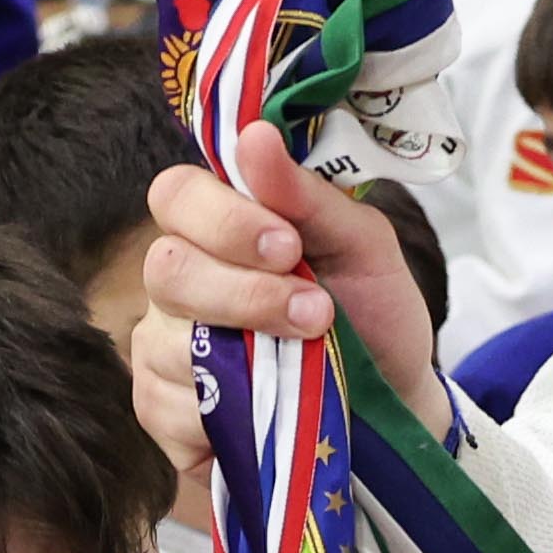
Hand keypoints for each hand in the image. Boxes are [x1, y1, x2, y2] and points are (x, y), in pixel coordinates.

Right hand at [134, 127, 452, 477]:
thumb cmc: (373, 315)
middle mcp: (178, 282)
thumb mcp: (364, 249)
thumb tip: (255, 136)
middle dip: (243, 295)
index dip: (223, 219)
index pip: (176, 195)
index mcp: (219, 227)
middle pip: (166, 270)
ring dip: (246, 360)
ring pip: (164, 344)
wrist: (393, 403)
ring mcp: (161, 347)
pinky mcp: (160, 413)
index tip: (287, 247)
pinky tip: (265, 414)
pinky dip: (224, 416)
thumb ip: (308, 196)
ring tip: (307, 366)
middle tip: (315, 313)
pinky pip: (165, 409)